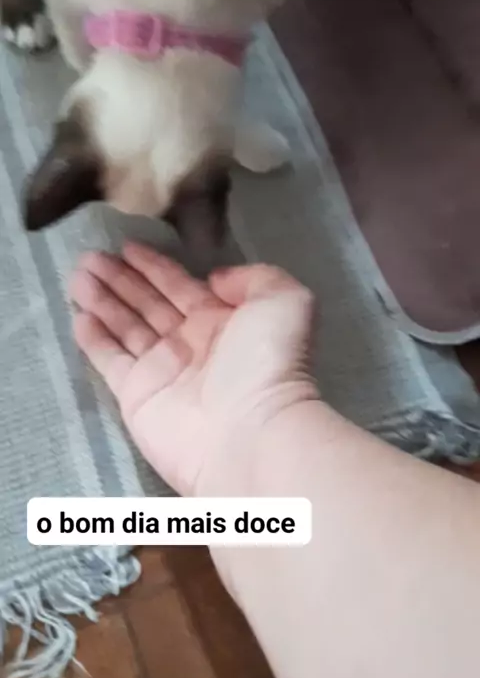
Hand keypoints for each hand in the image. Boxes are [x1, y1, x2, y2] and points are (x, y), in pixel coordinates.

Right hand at [70, 243, 316, 495]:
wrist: (251, 432)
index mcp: (223, 320)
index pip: (180, 286)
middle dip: (120, 279)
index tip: (127, 245)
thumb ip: (253, 277)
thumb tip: (214, 280)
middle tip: (89, 256)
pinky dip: (94, 340)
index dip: (154, 266)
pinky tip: (79, 315)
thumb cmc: (269, 362)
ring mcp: (162, 371)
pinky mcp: (136, 396)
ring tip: (77, 275)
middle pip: (148, 303)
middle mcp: (191, 344)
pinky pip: (110, 361)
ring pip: (125, 327)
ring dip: (102, 300)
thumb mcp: (285, 301)